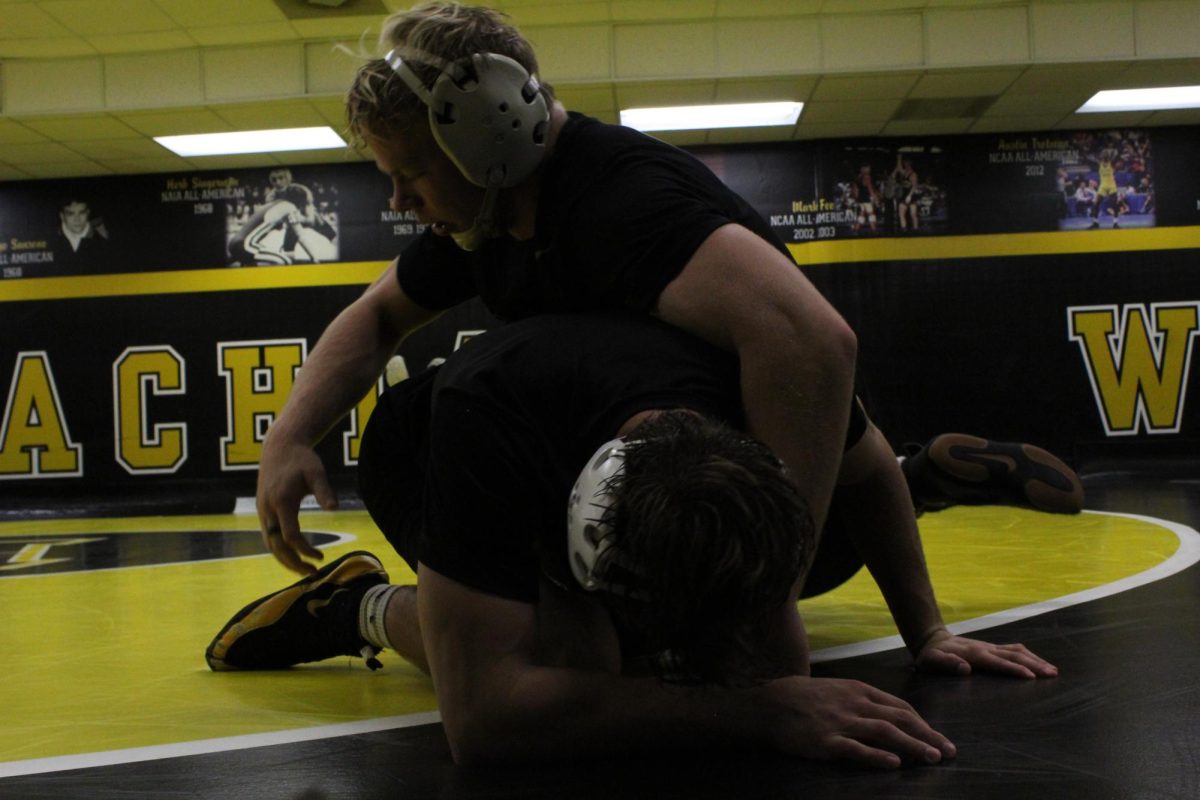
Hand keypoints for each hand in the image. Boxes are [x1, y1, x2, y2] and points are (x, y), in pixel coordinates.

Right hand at [256, 434, 336, 574]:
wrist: (280, 446)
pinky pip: (267, 536)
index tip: (321, 557)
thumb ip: (324, 491)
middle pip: (276, 546)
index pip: (290, 536)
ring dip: (284, 560)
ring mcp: (262, 510)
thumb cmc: (302, 459)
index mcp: (282, 501)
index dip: (305, 550)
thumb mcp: (316, 472)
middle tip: (313, 573)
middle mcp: (268, 509)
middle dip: (293, 563)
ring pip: (268, 544)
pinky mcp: (262, 510)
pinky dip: (278, 549)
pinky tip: (293, 555)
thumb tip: (335, 508)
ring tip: (304, 569)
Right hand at [758, 676, 955, 768]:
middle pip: (899, 718)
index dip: (922, 722)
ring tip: (932, 758)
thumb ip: (858, 700)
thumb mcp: (834, 690)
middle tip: (948, 751)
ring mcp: (840, 722)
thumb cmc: (800, 697)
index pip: (898, 705)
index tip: (937, 736)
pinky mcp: (826, 741)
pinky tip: (894, 763)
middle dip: (927, 734)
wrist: (768, 704)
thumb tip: (883, 713)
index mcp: (857, 690)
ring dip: (913, 745)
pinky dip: (877, 756)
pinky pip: (856, 749)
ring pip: (884, 732)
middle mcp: (853, 704)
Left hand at [915, 630, 1057, 678]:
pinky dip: (1029, 656)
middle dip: (1034, 664)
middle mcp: (986, 649)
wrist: (932, 640)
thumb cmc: (931, 656)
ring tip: (1053, 671)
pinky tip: (1039, 663)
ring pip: (1017, 651)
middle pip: (1014, 655)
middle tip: (1052, 675)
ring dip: (1036, 660)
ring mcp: (991, 647)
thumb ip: (946, 664)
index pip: (997, 662)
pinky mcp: (993, 648)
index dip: (1014, 669)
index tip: (1031, 676)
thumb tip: (965, 669)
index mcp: (974, 654)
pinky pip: (1014, 650)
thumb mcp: (931, 661)